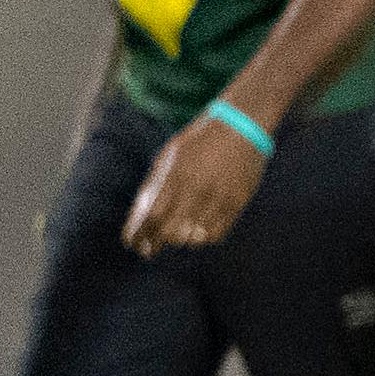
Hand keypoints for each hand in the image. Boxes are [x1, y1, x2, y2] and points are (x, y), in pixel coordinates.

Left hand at [122, 110, 269, 253]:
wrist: (242, 126)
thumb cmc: (200, 140)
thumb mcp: (171, 156)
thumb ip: (157, 184)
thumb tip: (142, 215)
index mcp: (176, 175)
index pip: (152, 216)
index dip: (139, 234)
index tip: (132, 243)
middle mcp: (198, 189)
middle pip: (170, 231)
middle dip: (155, 243)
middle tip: (147, 249)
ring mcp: (220, 197)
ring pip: (194, 237)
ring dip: (180, 241)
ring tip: (173, 238)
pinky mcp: (238, 203)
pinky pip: (217, 233)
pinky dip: (203, 238)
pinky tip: (196, 233)